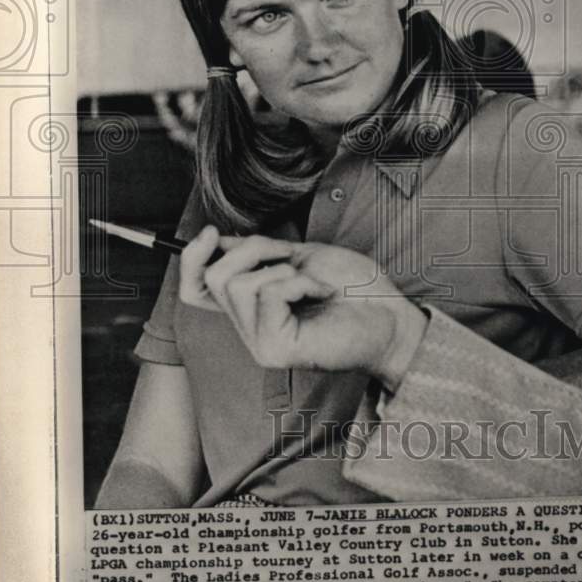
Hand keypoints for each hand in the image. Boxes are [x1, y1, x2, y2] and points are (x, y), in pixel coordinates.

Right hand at [179, 229, 426, 388]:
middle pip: (214, 277)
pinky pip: (268, 294)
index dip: (190, 258)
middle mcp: (250, 329)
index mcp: (252, 308)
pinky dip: (298, 281)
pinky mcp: (276, 349)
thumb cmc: (354, 288)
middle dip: (252, 250)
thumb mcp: (298, 258)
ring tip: (312, 283)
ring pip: (238, 284)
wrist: (390, 313)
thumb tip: (218, 239)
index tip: (210, 232)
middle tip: (292, 258)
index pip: (195, 291)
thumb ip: (257, 254)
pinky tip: (320, 293)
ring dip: (283, 269)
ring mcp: (260, 343)